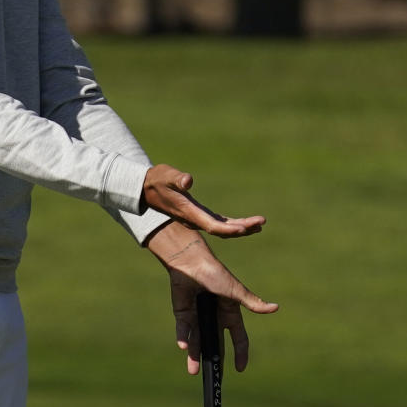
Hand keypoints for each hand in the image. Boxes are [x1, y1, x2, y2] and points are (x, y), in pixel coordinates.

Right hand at [142, 165, 265, 238]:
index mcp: (190, 213)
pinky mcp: (199, 215)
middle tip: (261, 223)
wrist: (145, 189)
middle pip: (222, 230)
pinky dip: (233, 225)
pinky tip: (245, 224)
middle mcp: (195, 220)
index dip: (229, 229)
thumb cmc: (157, 180)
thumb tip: (188, 181)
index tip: (245, 228)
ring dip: (241, 228)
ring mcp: (197, 219)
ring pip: (222, 229)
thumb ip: (177, 179)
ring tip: (260, 225)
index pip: (213, 226)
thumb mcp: (166, 176)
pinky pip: (219, 224)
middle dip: (242, 228)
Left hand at [145, 221, 278, 374]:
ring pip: (197, 340)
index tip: (240, 368)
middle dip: (215, 359)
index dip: (240, 352)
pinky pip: (183, 329)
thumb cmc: (216, 273)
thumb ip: (252, 303)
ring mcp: (198, 316)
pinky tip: (184, 348)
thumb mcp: (236, 291)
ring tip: (194, 371)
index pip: (238, 337)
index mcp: (229, 313)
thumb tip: (275, 308)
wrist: (192, 262)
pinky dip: (183, 338)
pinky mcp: (183, 313)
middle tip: (214, 377)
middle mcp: (214, 317)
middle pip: (215, 343)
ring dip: (195, 355)